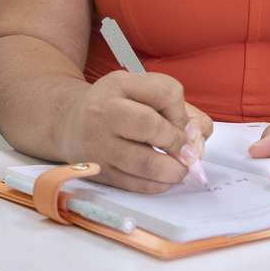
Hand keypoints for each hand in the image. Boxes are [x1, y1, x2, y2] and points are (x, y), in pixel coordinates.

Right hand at [59, 71, 213, 192]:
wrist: (70, 123)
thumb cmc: (115, 105)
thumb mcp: (140, 90)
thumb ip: (177, 107)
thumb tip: (199, 135)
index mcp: (119, 85)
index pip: (165, 93)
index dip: (182, 112)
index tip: (180, 123)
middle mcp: (104, 113)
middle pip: (152, 126)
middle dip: (177, 142)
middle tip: (184, 151)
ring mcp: (99, 145)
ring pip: (146, 163)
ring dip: (173, 170)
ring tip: (178, 168)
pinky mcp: (100, 172)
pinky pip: (136, 185)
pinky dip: (158, 184)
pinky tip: (162, 177)